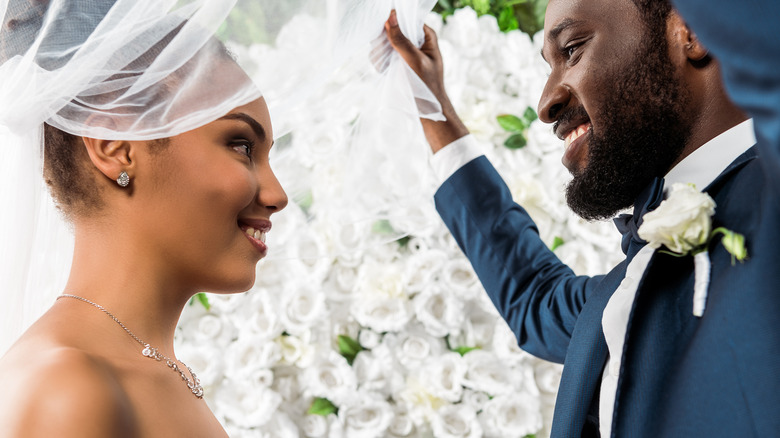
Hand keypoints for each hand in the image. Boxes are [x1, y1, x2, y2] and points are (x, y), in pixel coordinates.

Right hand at [384, 10, 468, 152]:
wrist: (428, 111)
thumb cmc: (427, 86)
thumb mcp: (415, 61)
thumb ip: (402, 40)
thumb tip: (391, 17)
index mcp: (427, 36)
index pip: (407, 19)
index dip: (394, 22)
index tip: (383, 31)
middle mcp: (417, 41)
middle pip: (395, 29)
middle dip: (386, 40)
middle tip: (385, 52)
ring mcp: (407, 52)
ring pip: (387, 42)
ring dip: (382, 52)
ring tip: (386, 65)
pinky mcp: (399, 63)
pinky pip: (384, 55)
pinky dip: (382, 62)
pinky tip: (384, 71)